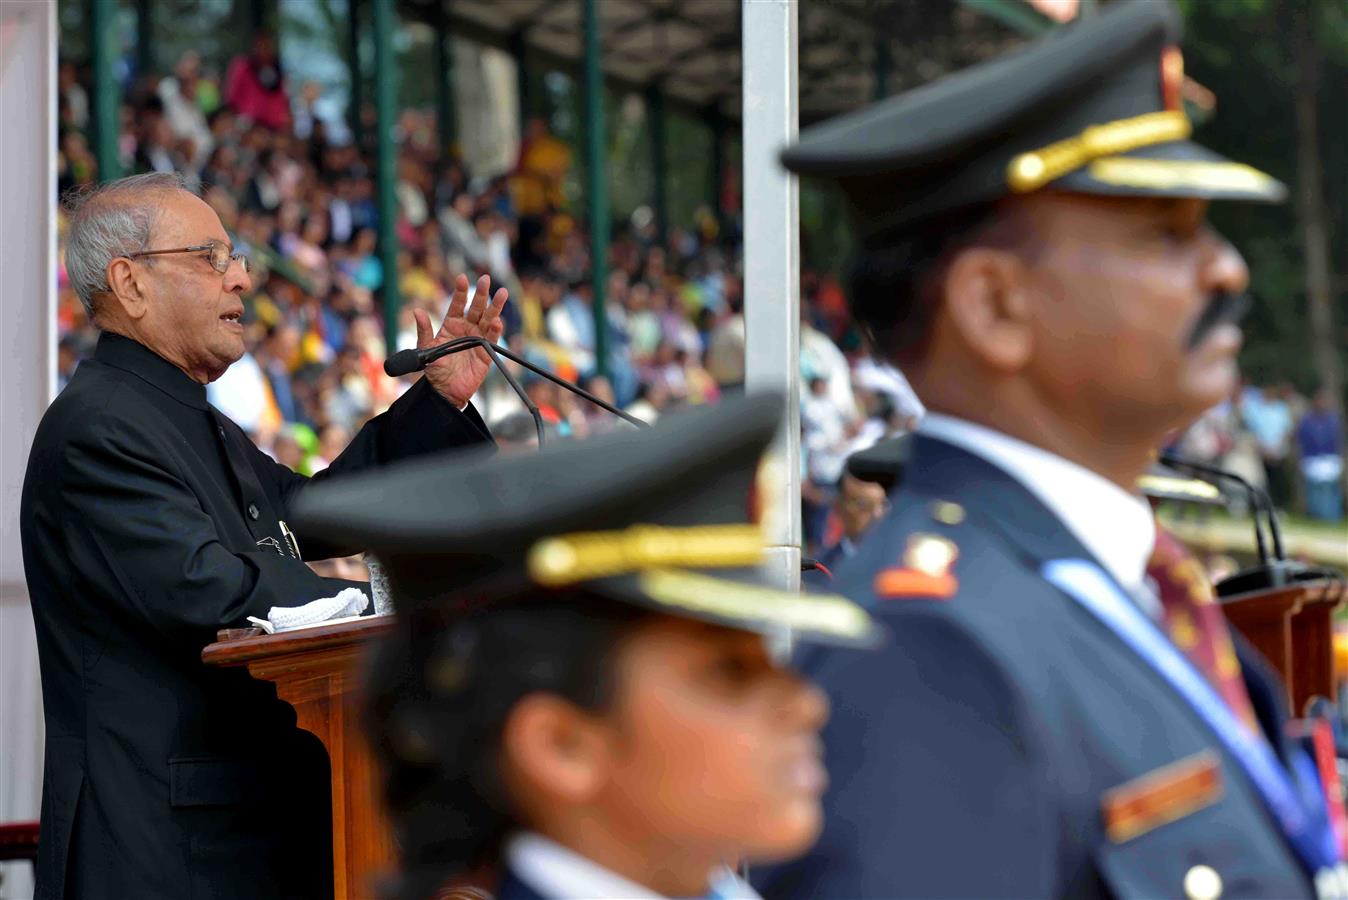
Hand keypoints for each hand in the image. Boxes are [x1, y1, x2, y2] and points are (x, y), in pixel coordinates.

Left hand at [415, 273, 507, 408]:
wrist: (445, 390)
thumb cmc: (435, 369)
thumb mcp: (425, 348)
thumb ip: (423, 331)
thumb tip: (417, 311)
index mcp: (452, 325)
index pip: (457, 305)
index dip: (460, 292)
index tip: (462, 278)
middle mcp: (467, 329)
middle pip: (476, 308)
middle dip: (481, 294)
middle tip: (485, 279)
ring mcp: (478, 339)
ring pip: (488, 319)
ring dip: (495, 307)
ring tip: (502, 293)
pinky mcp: (486, 352)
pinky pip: (492, 338)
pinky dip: (496, 330)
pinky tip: (497, 320)